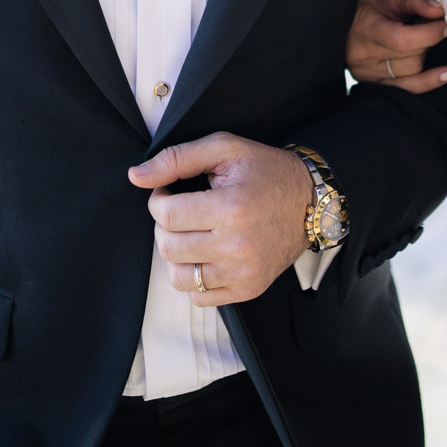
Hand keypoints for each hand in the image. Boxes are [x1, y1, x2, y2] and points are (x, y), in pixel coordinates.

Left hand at [127, 132, 312, 305]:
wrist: (310, 201)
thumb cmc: (266, 171)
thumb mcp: (224, 149)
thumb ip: (176, 159)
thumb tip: (136, 176)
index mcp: (231, 208)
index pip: (166, 215)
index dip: (159, 200)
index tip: (170, 193)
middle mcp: (237, 246)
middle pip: (168, 247)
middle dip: (165, 226)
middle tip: (182, 212)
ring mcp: (243, 272)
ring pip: (178, 277)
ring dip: (176, 254)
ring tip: (192, 235)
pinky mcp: (248, 289)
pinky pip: (199, 297)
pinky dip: (193, 278)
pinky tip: (205, 255)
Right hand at [347, 0, 446, 94]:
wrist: (345, 23)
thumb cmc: (369, 6)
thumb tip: (440, 9)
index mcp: (366, 29)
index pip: (402, 39)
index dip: (430, 33)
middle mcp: (363, 56)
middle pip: (410, 56)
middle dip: (429, 40)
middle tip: (434, 25)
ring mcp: (367, 73)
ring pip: (411, 71)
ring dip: (424, 55)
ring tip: (421, 39)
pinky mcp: (373, 84)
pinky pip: (406, 88)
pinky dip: (427, 81)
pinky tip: (445, 75)